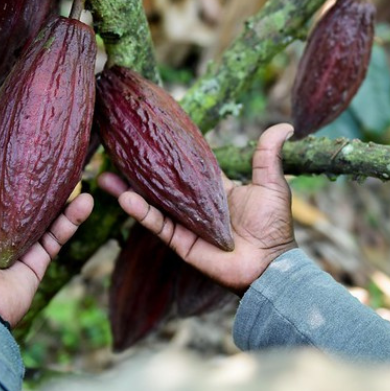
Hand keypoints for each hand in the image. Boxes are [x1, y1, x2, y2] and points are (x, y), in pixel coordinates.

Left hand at [0, 119, 93, 327]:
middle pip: (14, 184)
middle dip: (26, 159)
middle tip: (41, 131)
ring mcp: (17, 239)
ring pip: (42, 206)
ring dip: (57, 186)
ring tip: (74, 161)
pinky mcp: (37, 258)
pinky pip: (58, 233)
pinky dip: (72, 217)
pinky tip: (85, 198)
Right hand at [98, 123, 295, 294]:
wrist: (271, 265)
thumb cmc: (274, 226)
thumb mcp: (272, 183)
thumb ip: (268, 155)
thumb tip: (285, 125)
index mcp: (214, 190)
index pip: (187, 165)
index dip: (169, 151)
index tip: (150, 133)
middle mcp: (195, 205)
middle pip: (161, 183)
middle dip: (138, 170)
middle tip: (116, 151)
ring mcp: (185, 223)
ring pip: (152, 203)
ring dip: (128, 190)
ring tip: (104, 175)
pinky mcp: (180, 242)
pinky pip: (158, 224)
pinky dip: (140, 212)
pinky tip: (122, 197)